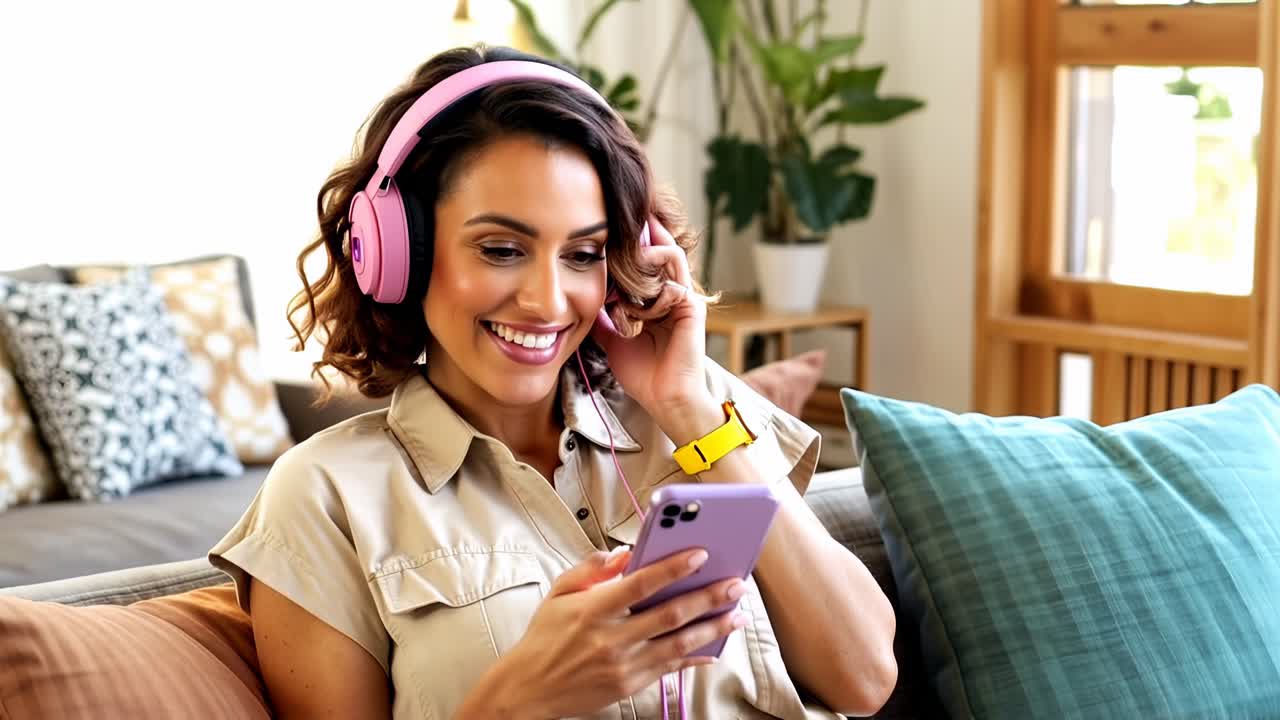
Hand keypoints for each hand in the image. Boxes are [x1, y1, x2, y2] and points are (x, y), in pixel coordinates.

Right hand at [468, 547, 748, 718]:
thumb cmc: (544, 638)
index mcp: (593, 609)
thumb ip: (590, 569)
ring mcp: (623, 665)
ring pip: (678, 644)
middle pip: (670, 614)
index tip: (700, 554)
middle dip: (708, 597)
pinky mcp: (629, 685)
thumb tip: (623, 554)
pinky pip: (670, 669)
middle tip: (735, 584)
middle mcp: (611, 638)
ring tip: (736, 615)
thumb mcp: (559, 594)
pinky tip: (713, 647)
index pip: (641, 583)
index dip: (674, 567)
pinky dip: (694, 658)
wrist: (529, 688)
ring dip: (712, 628)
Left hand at [591, 216, 714, 424]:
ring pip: (670, 255)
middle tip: (618, 219)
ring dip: (645, 257)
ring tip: (625, 265)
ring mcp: (684, 298)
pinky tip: (633, 307)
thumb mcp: (611, 338)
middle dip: (642, 232)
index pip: (646, 259)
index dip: (632, 243)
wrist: (664, 399)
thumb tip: (579, 300)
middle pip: (661, 247)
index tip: (609, 228)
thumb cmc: (642, 374)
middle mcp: (672, 293)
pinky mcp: (692, 308)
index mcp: (656, 299)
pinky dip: (651, 289)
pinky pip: (674, 282)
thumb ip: (601, 317)